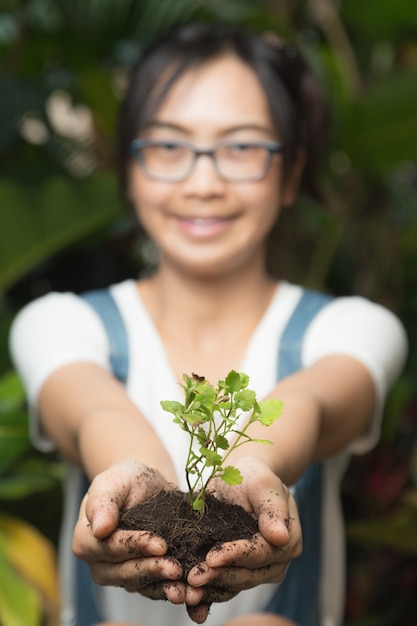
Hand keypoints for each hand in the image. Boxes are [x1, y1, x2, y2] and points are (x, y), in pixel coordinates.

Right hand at [72, 460, 185, 602]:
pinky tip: (186, 591)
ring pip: (140, 585)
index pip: (111, 547)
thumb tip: (99, 528)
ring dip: (162, 585)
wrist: (145, 487)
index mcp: (85, 540)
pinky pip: (153, 589)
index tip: (160, 544)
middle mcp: (99, 564)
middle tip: (176, 568)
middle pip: (125, 572)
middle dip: (152, 569)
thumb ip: (102, 501)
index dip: (136, 547)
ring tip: (183, 586)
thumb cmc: (125, 480)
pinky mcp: (140, 580)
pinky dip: (169, 590)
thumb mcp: (113, 481)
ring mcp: (119, 574)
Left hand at [184, 457, 301, 620]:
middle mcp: (276, 561)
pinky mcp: (239, 572)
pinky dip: (208, 595)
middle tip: (193, 578)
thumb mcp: (263, 483)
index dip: (237, 556)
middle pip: (248, 574)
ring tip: (188, 592)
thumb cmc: (253, 477)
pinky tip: (190, 600)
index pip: (261, 553)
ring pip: (235, 584)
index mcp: (289, 540)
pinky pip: (224, 586)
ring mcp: (259, 570)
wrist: (240, 480)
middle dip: (220, 576)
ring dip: (211, 590)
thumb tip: (281, 537)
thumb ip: (273, 508)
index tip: (212, 557)